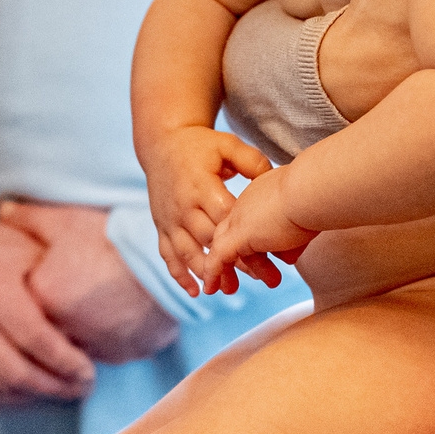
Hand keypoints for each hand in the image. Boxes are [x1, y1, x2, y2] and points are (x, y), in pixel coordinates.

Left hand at [0, 198, 179, 363]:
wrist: (162, 269)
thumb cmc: (111, 243)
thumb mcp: (64, 222)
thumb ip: (27, 219)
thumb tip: (2, 212)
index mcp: (39, 300)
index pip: (16, 302)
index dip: (28, 286)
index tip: (40, 275)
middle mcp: (59, 332)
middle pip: (42, 328)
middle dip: (48, 313)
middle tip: (66, 289)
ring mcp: (89, 349)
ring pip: (70, 344)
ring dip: (74, 330)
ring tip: (89, 304)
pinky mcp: (118, 356)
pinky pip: (99, 351)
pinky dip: (101, 337)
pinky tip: (109, 315)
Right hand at [0, 208, 95, 402]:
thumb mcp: (28, 249)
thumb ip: (54, 285)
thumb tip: (84, 324)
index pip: (35, 339)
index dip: (65, 362)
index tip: (89, 371)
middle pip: (16, 371)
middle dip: (55, 386)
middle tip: (82, 388)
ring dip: (34, 394)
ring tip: (62, 390)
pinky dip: (7, 394)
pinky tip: (30, 390)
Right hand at [142, 126, 270, 296]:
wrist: (162, 143)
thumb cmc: (202, 145)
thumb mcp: (228, 145)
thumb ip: (251, 161)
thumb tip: (272, 181)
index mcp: (201, 186)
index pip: (225, 218)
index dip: (246, 237)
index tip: (269, 253)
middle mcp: (183, 206)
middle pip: (210, 240)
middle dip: (235, 262)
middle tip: (264, 278)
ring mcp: (170, 219)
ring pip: (188, 253)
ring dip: (208, 274)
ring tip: (229, 290)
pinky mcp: (162, 226)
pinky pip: (168, 254)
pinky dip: (179, 274)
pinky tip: (196, 290)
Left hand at [200, 165, 313, 294]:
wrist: (314, 189)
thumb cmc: (321, 197)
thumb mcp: (307, 215)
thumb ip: (295, 231)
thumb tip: (292, 247)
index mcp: (263, 193)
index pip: (251, 218)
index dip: (253, 237)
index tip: (262, 251)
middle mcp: (248, 203)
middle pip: (234, 232)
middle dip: (238, 255)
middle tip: (243, 274)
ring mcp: (241, 218)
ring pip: (226, 247)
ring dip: (231, 270)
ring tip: (232, 289)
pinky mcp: (239, 235)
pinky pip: (219, 257)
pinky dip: (214, 273)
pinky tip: (211, 288)